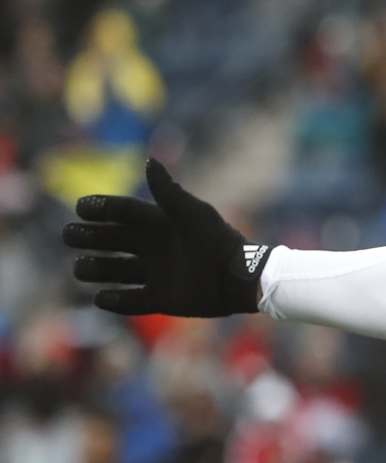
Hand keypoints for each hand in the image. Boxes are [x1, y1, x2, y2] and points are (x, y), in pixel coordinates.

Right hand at [63, 158, 268, 316]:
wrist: (241, 279)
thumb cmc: (219, 241)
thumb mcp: (193, 214)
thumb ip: (169, 191)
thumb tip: (149, 160)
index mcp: (162, 223)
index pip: (123, 212)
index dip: (101, 208)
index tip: (80, 207)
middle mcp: (155, 247)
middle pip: (112, 240)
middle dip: (88, 238)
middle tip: (68, 235)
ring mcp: (158, 273)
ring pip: (116, 271)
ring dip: (95, 269)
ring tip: (78, 268)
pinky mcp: (162, 299)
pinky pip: (132, 301)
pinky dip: (115, 301)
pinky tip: (100, 298)